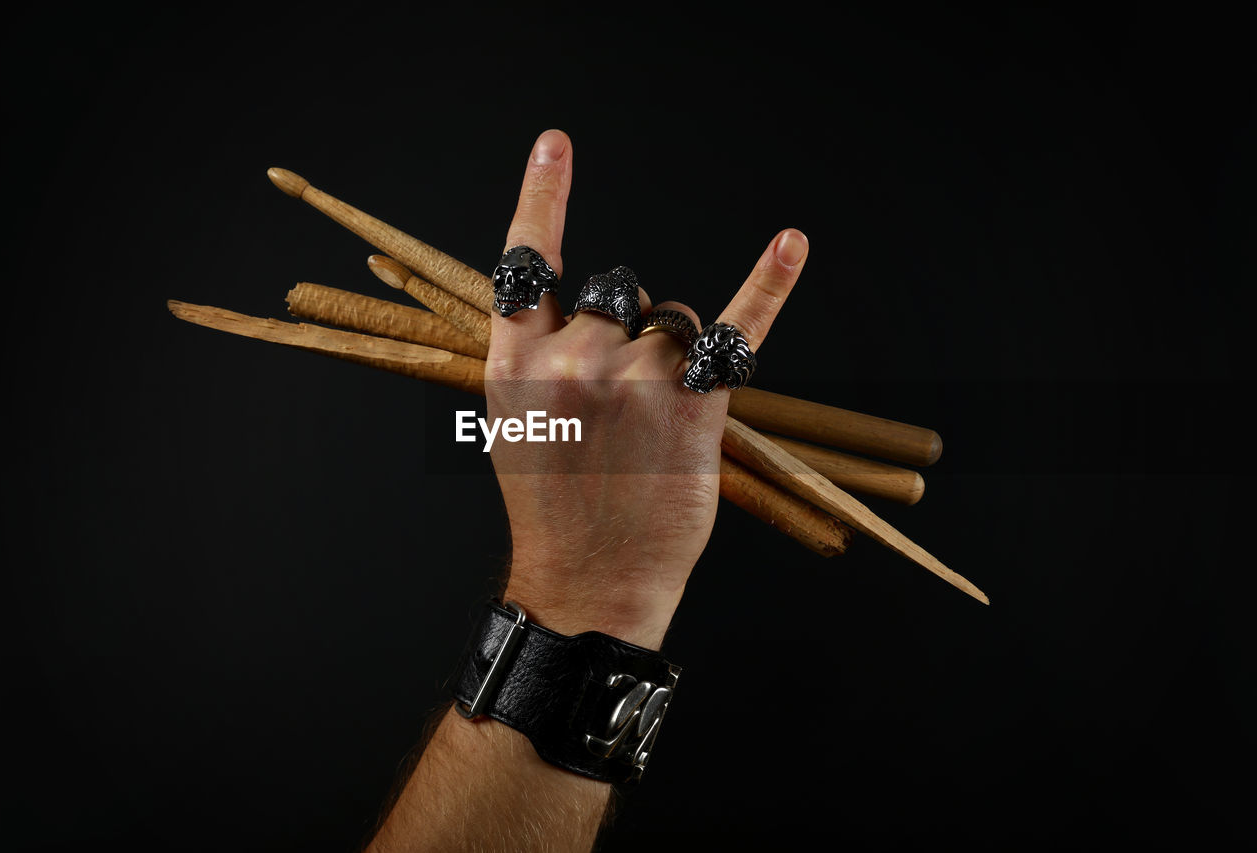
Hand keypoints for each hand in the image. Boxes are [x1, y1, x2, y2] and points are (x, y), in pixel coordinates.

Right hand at [487, 129, 807, 648]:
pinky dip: (768, 285)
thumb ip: (538, 359)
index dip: (541, 198)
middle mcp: (571, 359)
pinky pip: (732, 332)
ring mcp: (633, 381)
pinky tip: (791, 245)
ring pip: (671, 319)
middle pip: (617, 290)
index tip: (556, 145)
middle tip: (624, 398)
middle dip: (629, 326)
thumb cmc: (555, 506)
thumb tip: (579, 311)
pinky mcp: (691, 407)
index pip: (526, 264)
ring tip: (659, 421)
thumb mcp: (517, 424)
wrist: (588, 581)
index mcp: (514, 363)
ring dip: (674, 351)